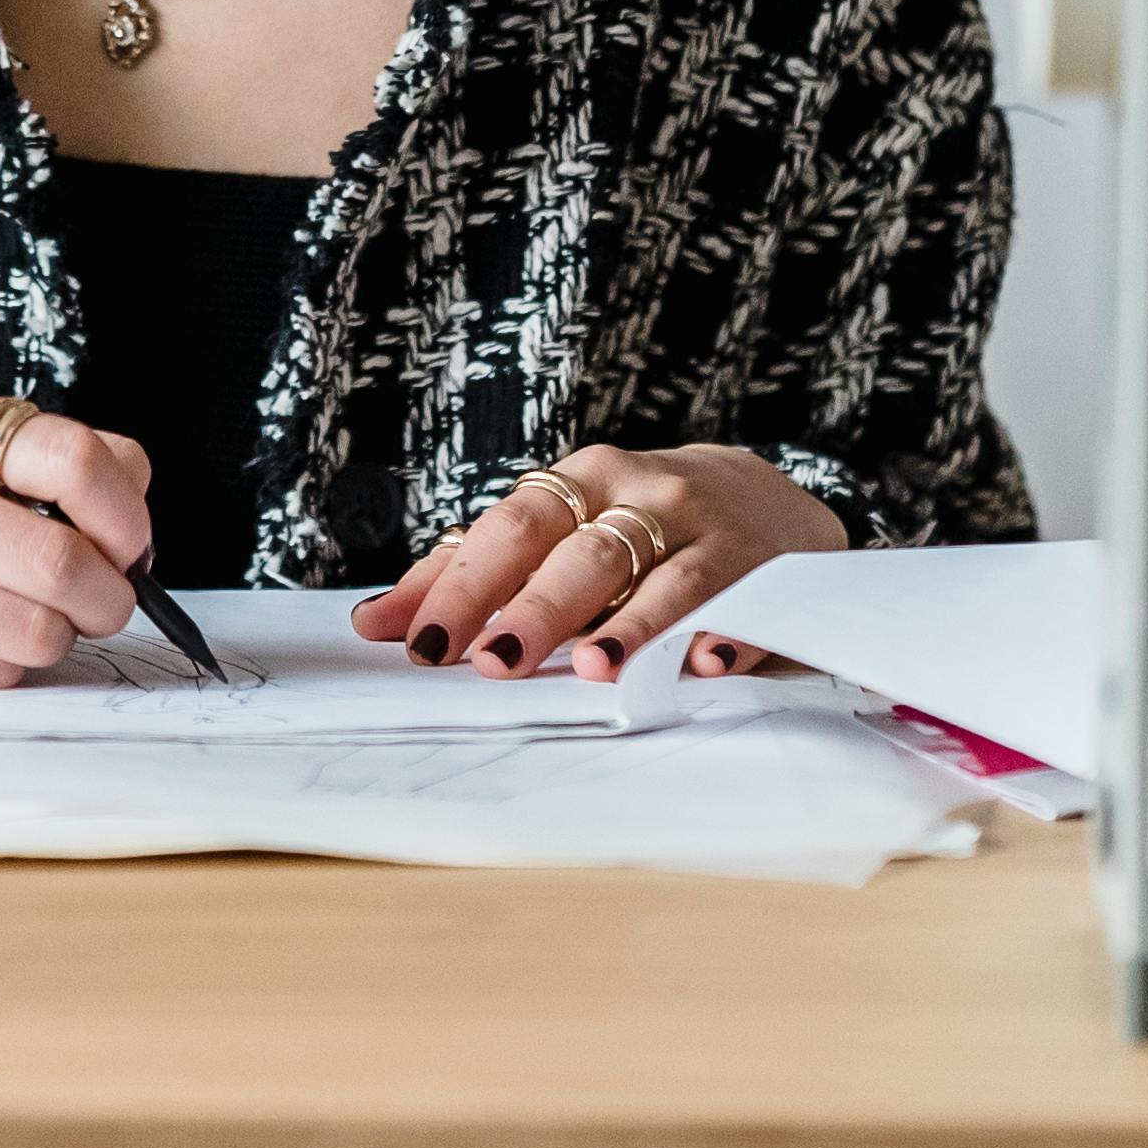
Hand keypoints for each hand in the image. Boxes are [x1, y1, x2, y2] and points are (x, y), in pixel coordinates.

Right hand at [0, 382, 154, 688]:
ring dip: (58, 633)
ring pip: (34, 632)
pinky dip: (4, 661)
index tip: (132, 540)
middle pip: (62, 564)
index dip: (125, 510)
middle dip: (110, 594)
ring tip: (31, 612)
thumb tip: (138, 510)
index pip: (69, 458)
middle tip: (105, 596)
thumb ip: (41, 455)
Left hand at [349, 444, 841, 681]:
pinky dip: (725, 631)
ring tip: (592, 667)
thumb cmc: (639, 524)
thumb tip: (375, 622)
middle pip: (581, 550)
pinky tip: (706, 663)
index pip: (512, 528)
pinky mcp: (764, 569)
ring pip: (663, 575)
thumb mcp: (563, 528)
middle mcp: (643, 494)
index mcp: (582, 481)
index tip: (423, 640)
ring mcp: (707, 530)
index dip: (467, 583)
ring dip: (628, 623)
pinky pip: (743, 602)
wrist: (772, 502)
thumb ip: (475, 571)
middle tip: (495, 661)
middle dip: (536, 606)